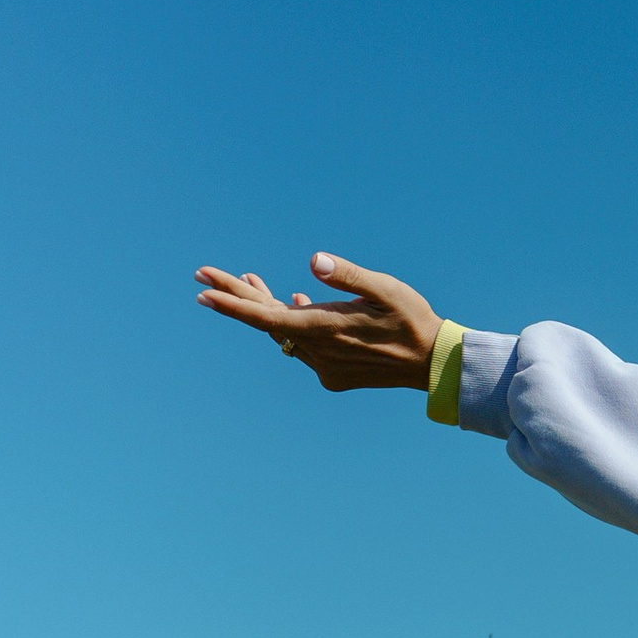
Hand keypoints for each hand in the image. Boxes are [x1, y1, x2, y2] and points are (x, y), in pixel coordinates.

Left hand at [194, 252, 439, 393]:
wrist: (434, 366)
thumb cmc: (413, 320)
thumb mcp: (386, 289)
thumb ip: (349, 275)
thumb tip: (314, 262)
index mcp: (326, 329)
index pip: (266, 317)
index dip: (232, 304)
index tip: (203, 291)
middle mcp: (319, 352)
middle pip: (267, 322)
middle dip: (237, 297)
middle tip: (205, 275)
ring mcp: (324, 366)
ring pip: (284, 334)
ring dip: (267, 308)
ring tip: (251, 280)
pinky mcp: (333, 375)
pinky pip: (302, 347)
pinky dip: (293, 324)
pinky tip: (296, 303)